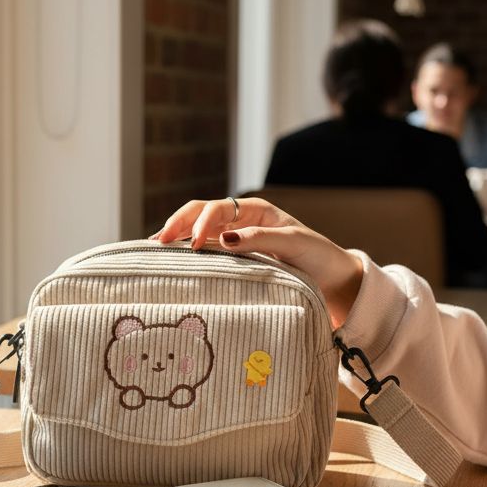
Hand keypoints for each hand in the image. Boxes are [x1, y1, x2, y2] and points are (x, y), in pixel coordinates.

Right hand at [151, 197, 363, 328]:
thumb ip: (260, 237)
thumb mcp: (293, 242)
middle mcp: (241, 220)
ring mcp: (235, 237)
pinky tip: (171, 259)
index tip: (194, 245)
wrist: (332, 278)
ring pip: (198, 229)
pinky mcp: (234, 256)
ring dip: (177, 235)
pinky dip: (186, 250)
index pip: (217, 208)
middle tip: (159, 242)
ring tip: (154, 248)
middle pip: (200, 212)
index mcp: (255, 210)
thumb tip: (224, 237)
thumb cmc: (317, 256)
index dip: (201, 223)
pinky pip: (205, 248)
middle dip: (178, 223)